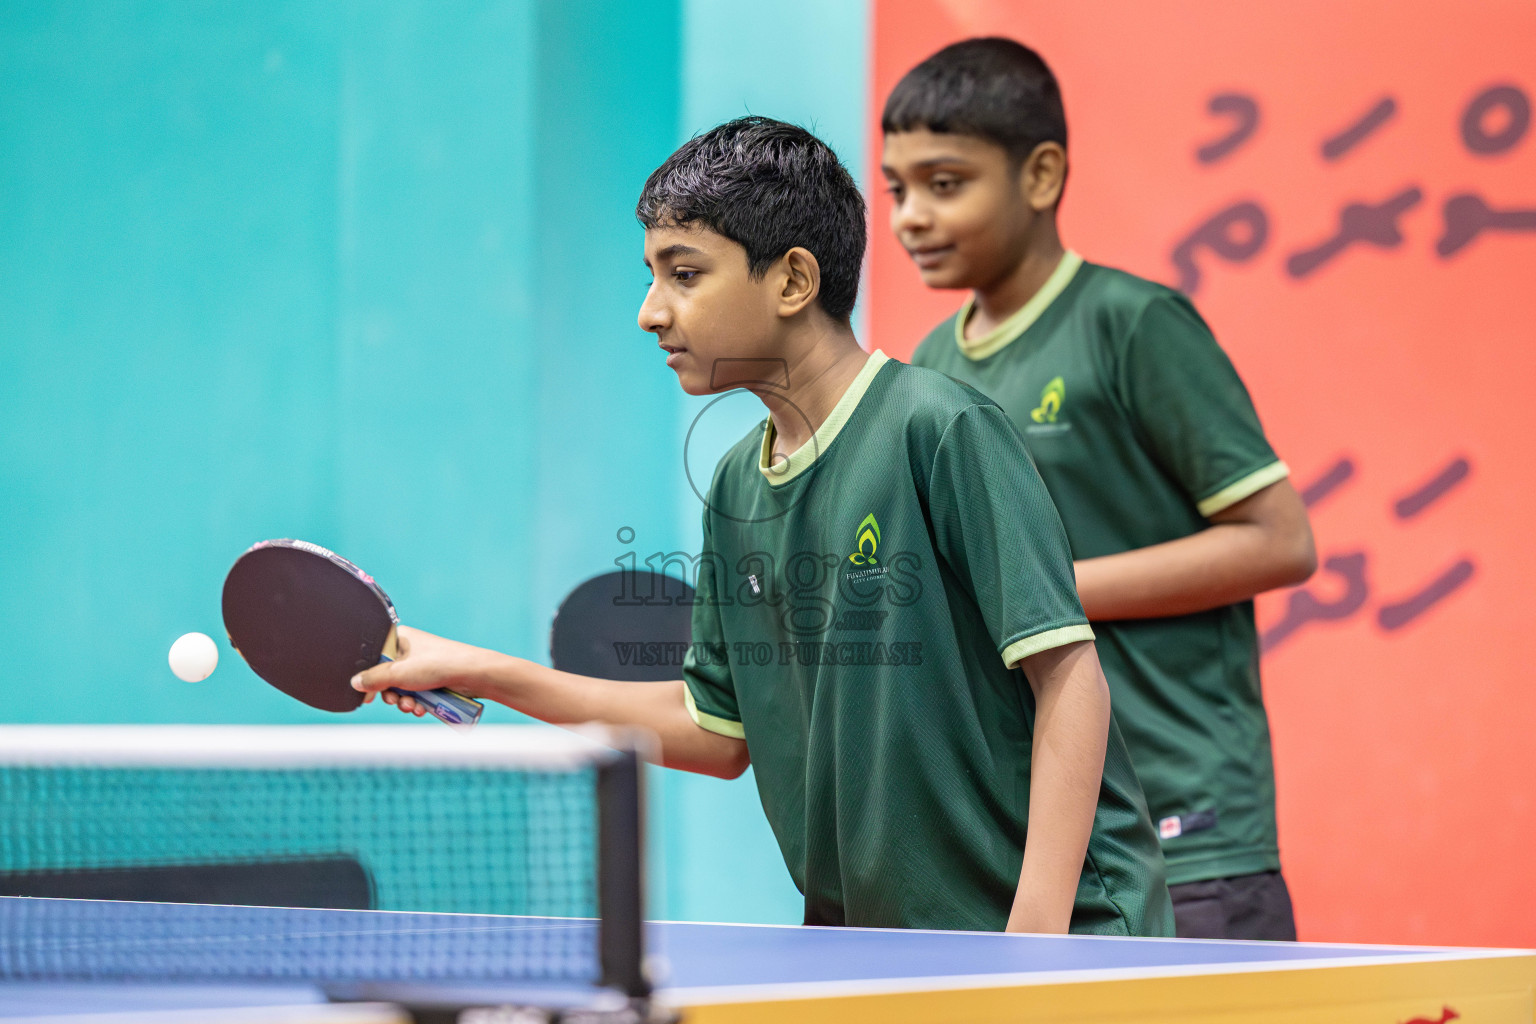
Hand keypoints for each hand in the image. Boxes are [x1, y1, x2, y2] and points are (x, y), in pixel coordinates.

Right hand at [351, 626, 497, 717]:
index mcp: (401, 639)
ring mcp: (423, 665)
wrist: (474, 674)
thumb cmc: (440, 664)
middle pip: (387, 676)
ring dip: (405, 701)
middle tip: (396, 700)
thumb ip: (373, 679)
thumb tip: (355, 683)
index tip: (369, 693)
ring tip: (412, 706)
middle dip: (391, 694)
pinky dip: (417, 703)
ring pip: (403, 688)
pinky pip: (417, 693)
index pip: (375, 657)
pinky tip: (422, 709)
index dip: (370, 676)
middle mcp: (411, 650)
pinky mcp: (434, 679)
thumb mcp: (399, 672)